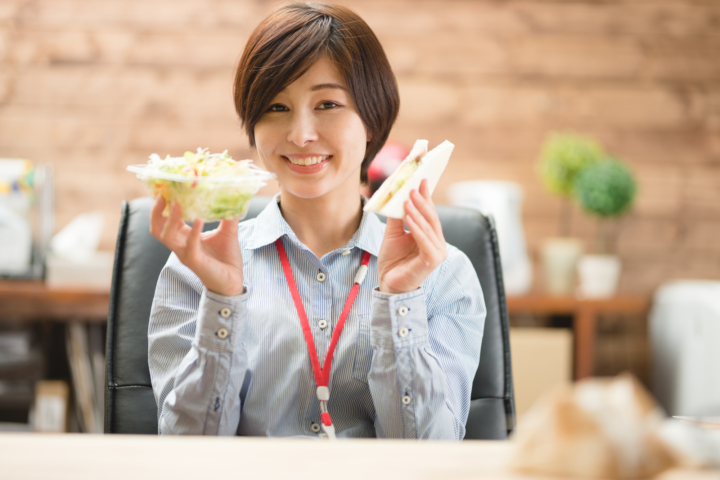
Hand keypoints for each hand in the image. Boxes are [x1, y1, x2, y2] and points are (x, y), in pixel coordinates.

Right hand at [150, 196, 244, 296]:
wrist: (234, 280)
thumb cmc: (226, 258)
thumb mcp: (228, 232)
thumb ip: (228, 215)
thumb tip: (234, 196)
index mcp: (185, 237)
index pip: (165, 220)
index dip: (162, 205)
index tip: (166, 188)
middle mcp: (180, 245)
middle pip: (157, 228)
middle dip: (157, 211)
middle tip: (164, 195)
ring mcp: (185, 253)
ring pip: (166, 236)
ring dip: (170, 219)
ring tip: (178, 205)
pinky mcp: (195, 261)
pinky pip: (189, 246)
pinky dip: (194, 232)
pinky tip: (200, 220)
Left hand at [377, 179, 446, 293]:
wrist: (389, 283)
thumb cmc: (393, 261)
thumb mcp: (393, 234)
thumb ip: (397, 217)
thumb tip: (396, 197)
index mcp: (430, 236)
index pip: (429, 212)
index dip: (426, 196)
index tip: (421, 179)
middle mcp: (437, 242)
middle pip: (431, 217)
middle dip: (422, 200)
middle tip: (413, 187)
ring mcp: (437, 252)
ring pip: (429, 227)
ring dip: (418, 211)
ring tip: (408, 198)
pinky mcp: (432, 260)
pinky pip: (425, 240)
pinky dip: (417, 228)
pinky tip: (408, 217)